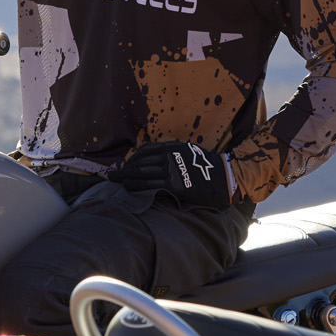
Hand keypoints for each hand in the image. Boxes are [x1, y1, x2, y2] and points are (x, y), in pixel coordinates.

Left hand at [110, 142, 233, 210]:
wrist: (224, 178)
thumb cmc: (207, 167)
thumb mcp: (189, 152)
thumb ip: (173, 154)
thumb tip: (156, 160)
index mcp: (172, 147)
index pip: (145, 152)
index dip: (132, 159)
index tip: (124, 166)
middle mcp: (169, 156)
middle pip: (140, 163)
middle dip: (124, 169)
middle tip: (111, 175)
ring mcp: (171, 170)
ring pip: (141, 174)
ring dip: (125, 178)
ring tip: (115, 182)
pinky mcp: (174, 185)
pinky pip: (149, 185)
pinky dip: (135, 187)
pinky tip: (127, 188)